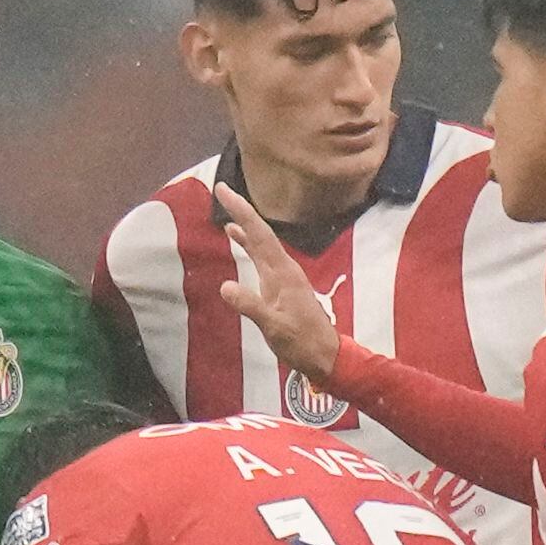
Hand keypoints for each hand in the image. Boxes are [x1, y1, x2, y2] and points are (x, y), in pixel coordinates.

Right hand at [207, 186, 340, 384]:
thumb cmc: (301, 342)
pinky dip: (248, 244)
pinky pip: (261, 256)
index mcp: (282, 273)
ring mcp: (283, 276)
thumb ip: (251, 306)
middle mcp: (283, 268)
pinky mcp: (281, 285)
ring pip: (261, 243)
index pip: (259, 235)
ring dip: (244, 225)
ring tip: (225, 210)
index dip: (241, 211)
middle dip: (241, 210)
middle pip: (260, 232)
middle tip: (221, 189)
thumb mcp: (274, 327)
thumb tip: (225, 286)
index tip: (224, 190)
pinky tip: (238, 240)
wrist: (324, 355)